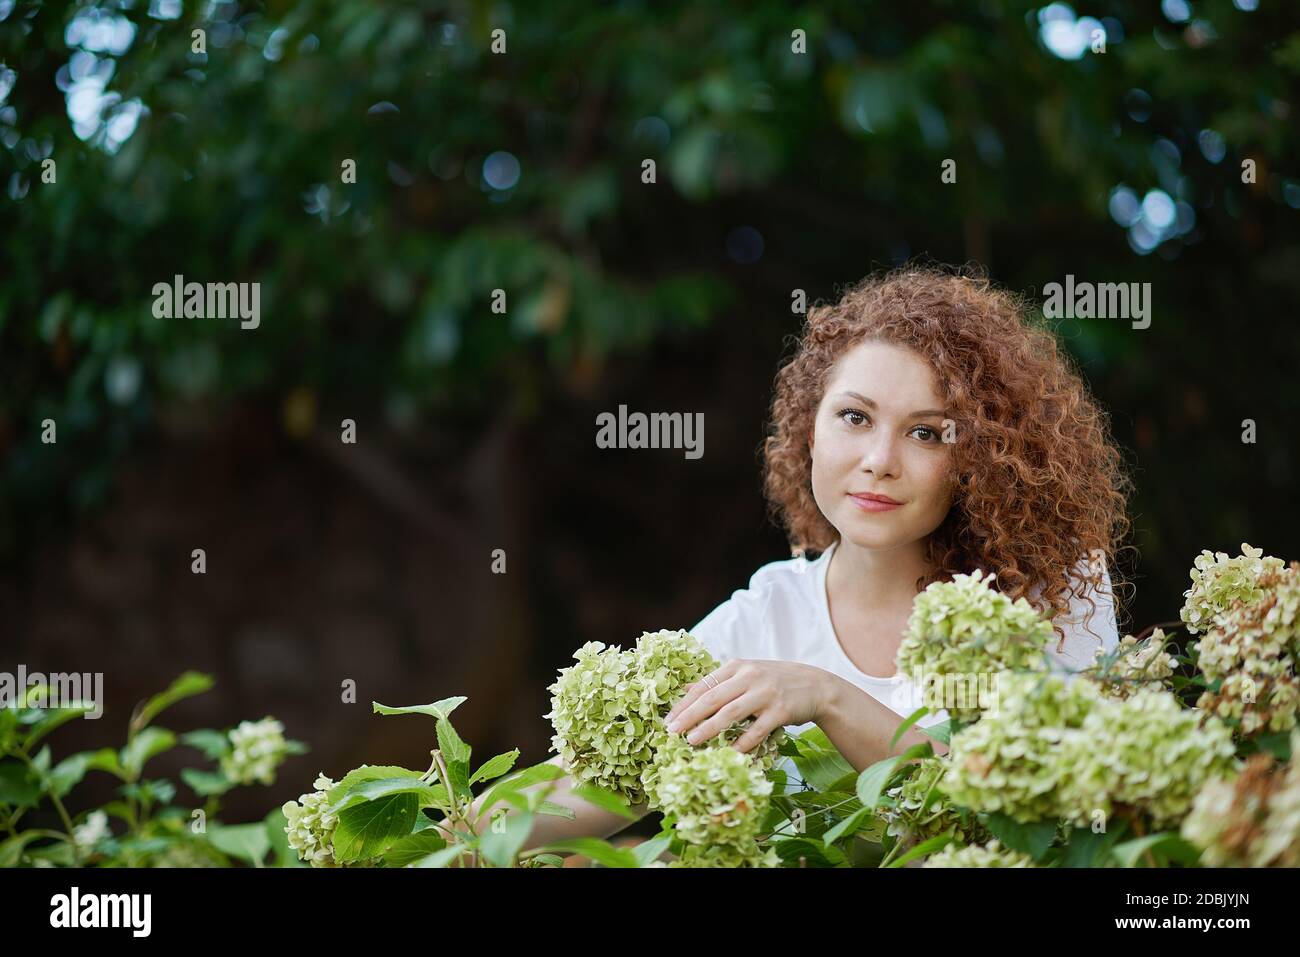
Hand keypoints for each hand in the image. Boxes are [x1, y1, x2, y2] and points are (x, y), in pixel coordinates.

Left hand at [663, 659, 830, 753]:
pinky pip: (757, 729)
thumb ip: (718, 682)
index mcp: (737, 667)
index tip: (667, 721)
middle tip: (671, 732)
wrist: (816, 685)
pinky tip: (729, 753)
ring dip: (709, 728)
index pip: (703, 685)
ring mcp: (766, 693)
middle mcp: (750, 677)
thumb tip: (684, 690)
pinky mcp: (781, 710)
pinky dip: (742, 742)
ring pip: (730, 712)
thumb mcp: (746, 674)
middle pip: (712, 698)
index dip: (684, 704)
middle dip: (689, 716)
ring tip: (691, 741)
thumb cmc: (775, 682)